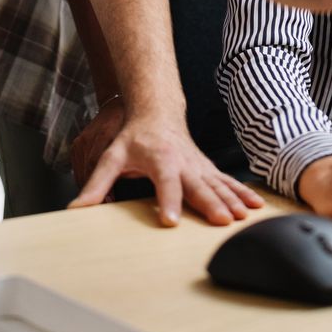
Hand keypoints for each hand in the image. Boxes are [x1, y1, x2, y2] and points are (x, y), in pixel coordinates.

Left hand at [69, 107, 263, 227]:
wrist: (158, 109)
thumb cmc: (135, 136)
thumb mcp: (112, 157)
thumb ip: (96, 185)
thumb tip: (77, 209)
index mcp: (161, 160)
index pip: (165, 182)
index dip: (168, 201)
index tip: (171, 221)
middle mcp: (184, 162)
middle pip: (199, 186)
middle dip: (211, 204)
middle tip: (221, 222)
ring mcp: (199, 165)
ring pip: (218, 184)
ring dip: (232, 200)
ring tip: (242, 218)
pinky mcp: (208, 168)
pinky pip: (227, 182)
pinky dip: (242, 193)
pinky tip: (255, 207)